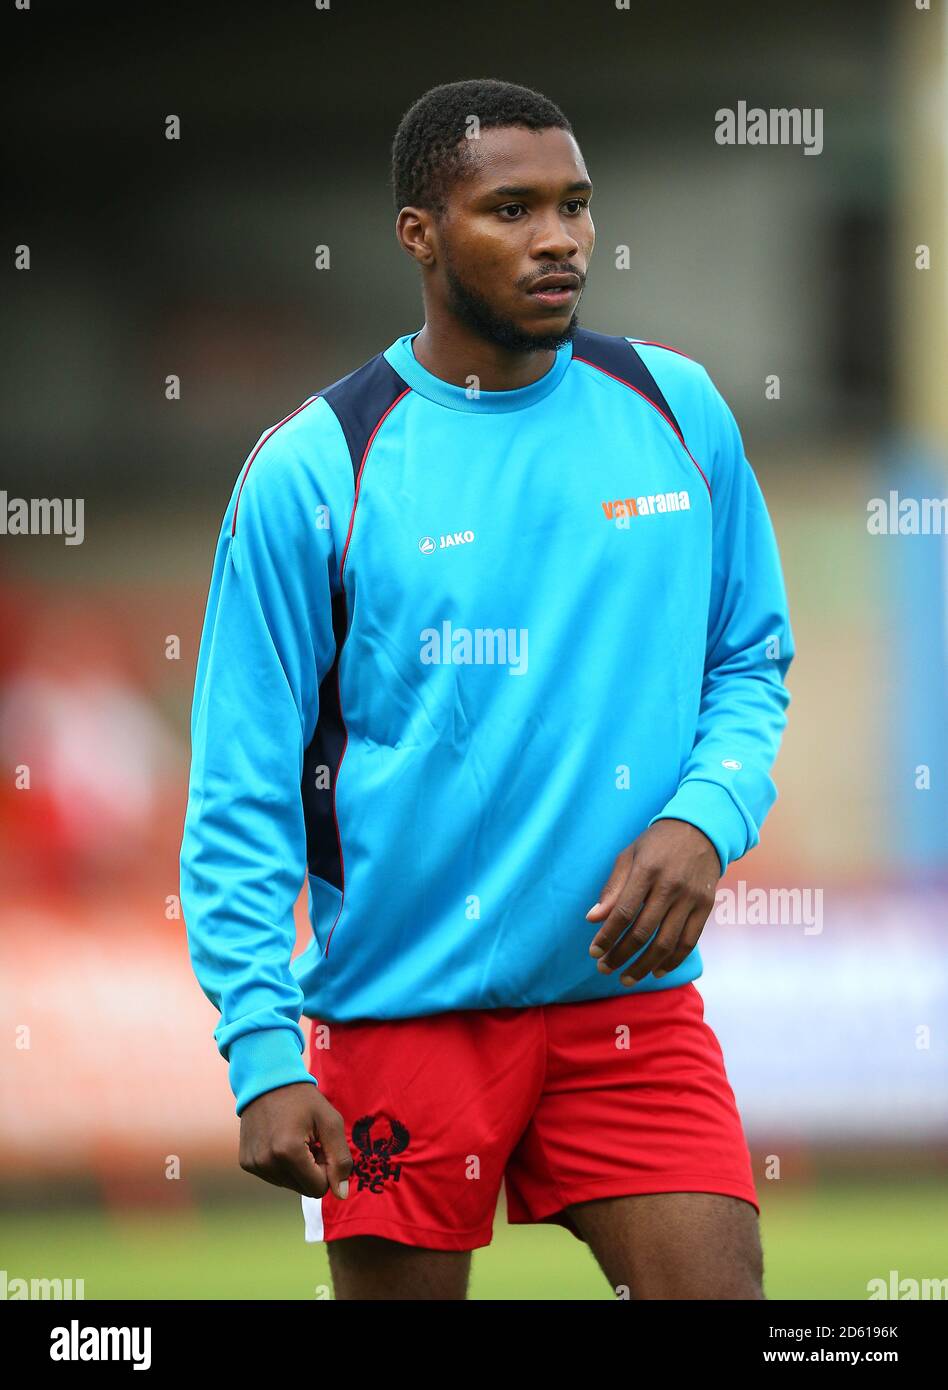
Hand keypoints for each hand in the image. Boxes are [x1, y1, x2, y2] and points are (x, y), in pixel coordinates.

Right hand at [239, 1082, 352, 1199]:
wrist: (267, 1080)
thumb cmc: (304, 1099)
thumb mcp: (330, 1122)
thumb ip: (340, 1159)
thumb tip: (341, 1195)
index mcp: (288, 1152)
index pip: (318, 1188)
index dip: (326, 1169)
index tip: (322, 1145)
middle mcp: (267, 1162)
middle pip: (303, 1190)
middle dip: (312, 1170)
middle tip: (310, 1141)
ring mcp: (254, 1164)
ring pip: (289, 1185)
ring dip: (298, 1168)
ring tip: (295, 1139)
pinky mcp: (246, 1163)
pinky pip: (274, 1177)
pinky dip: (282, 1165)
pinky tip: (280, 1141)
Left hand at [585, 819, 720, 985]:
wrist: (701, 830)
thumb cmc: (657, 843)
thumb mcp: (629, 855)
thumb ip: (612, 888)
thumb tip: (593, 919)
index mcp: (647, 871)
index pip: (624, 912)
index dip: (607, 936)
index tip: (594, 952)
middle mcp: (671, 887)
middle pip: (643, 932)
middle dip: (621, 955)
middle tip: (604, 968)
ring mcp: (691, 899)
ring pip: (666, 943)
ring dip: (644, 965)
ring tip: (626, 978)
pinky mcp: (705, 908)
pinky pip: (689, 942)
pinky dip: (672, 961)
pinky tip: (656, 971)